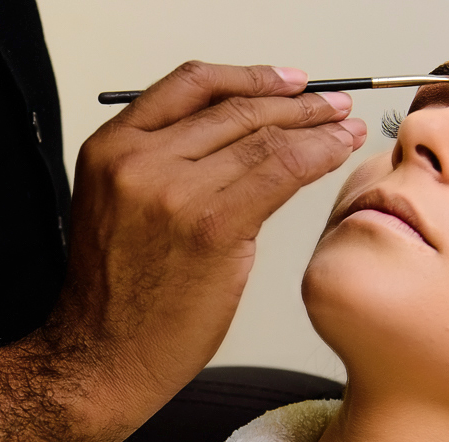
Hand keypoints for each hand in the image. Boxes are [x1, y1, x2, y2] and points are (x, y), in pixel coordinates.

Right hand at [49, 61, 364, 434]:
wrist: (103, 359)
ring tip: (346, 124)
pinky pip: (281, 171)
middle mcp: (137, 161)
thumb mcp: (122, 209)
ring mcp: (174, 192)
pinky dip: (320, 153)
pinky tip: (339, 149)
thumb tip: (238, 143)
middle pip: (232, 108)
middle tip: (330, 102)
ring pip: (263, 136)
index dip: (247, 76)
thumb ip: (166, 168)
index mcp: (110, 149)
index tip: (284, 82)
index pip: (189, 86)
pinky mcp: (213, 226)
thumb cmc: (115, 299)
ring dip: (317, 123)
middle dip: (294, 100)